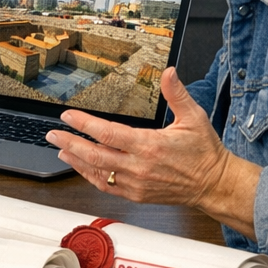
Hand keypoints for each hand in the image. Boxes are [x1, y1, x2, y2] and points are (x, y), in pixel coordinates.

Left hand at [44, 67, 259, 236]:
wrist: (214, 184)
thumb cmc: (204, 151)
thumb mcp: (194, 117)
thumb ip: (176, 94)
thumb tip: (168, 72)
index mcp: (150, 146)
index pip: (108, 134)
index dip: (85, 124)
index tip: (68, 116)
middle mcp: (139, 166)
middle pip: (95, 155)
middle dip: (70, 142)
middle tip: (53, 133)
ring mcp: (135, 183)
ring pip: (97, 173)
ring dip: (75, 160)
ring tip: (61, 148)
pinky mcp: (136, 194)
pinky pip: (106, 186)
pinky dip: (90, 176)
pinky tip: (81, 167)